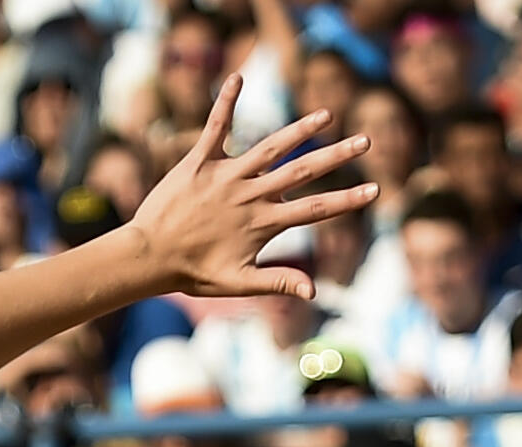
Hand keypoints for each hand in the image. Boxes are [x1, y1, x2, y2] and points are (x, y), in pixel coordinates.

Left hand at [123, 94, 377, 302]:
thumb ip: (277, 283)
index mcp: (262, 222)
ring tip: (326, 114)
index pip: (313, 209)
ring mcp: (225, 175)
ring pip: (269, 147)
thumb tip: (314, 293)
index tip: (373, 190)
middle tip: (365, 141)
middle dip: (336, 156)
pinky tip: (238, 77)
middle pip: (301, 171)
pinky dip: (226, 103)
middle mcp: (249, 195)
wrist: (148, 256)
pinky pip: (216, 127)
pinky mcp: (199, 161)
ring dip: (299, 129)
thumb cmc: (193, 273)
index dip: (346, 200)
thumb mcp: (238, 283)